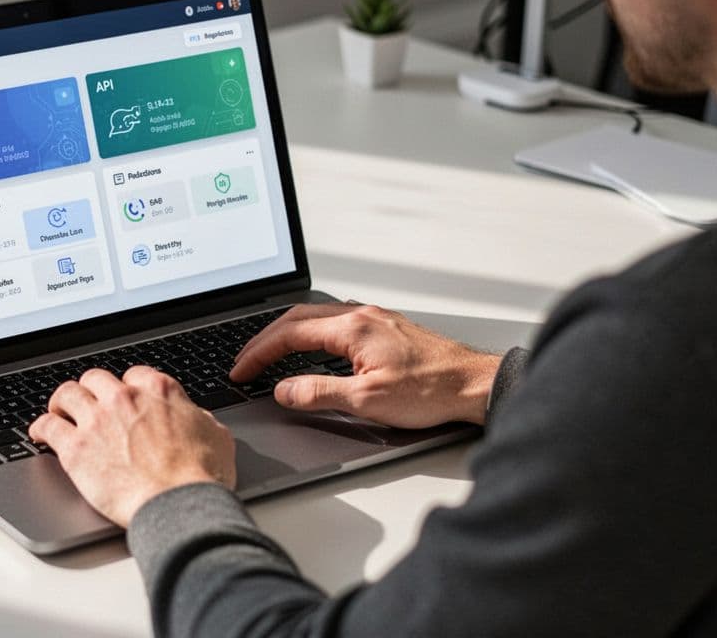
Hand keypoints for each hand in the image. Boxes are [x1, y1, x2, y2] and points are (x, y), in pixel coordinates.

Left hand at [28, 366, 235, 527]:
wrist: (179, 505)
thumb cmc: (201, 477)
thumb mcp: (217, 436)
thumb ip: (200, 420)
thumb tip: (197, 419)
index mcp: (158, 391)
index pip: (134, 375)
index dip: (127, 388)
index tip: (124, 399)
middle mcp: (124, 399)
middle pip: (95, 379)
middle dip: (92, 390)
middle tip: (89, 403)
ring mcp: (96, 421)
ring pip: (67, 394)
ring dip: (62, 402)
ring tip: (60, 411)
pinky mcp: (75, 449)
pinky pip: (47, 426)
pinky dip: (40, 428)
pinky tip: (39, 434)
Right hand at [230, 303, 500, 427]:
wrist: (474, 385)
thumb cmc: (432, 390)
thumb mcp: (368, 400)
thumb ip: (319, 393)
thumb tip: (284, 390)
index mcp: (352, 328)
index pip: (289, 333)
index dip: (259, 353)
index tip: (242, 369)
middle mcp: (362, 316)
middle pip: (298, 318)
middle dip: (265, 340)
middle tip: (246, 362)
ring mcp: (375, 319)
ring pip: (316, 318)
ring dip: (288, 335)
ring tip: (269, 355)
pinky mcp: (386, 329)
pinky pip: (335, 325)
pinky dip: (310, 336)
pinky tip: (310, 350)